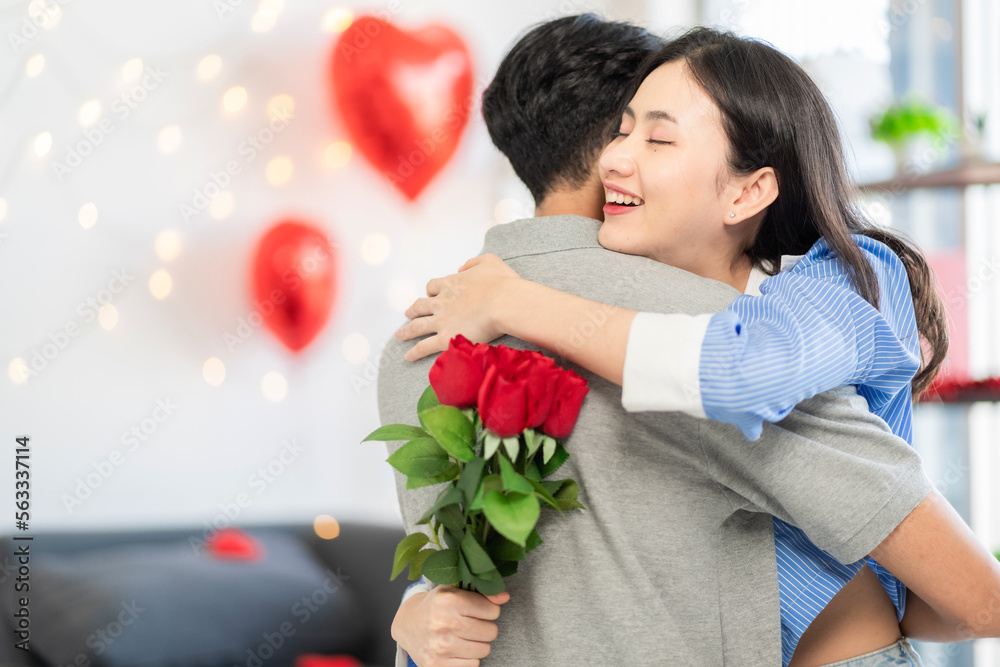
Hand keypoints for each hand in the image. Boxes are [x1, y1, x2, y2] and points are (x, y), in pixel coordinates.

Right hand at [391, 585, 510, 666]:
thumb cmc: (434, 605)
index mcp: (448, 601)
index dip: (490, 610)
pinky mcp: (437, 665)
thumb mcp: (454, 590)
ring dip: (478, 643)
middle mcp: (444, 624)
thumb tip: (504, 597)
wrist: (406, 624)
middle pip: (491, 631)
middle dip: (486, 627)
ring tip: (465, 635)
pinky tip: (458, 647)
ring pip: (484, 649)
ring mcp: (440, 647)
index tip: (480, 609)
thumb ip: (482, 592)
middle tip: (472, 623)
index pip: (492, 610)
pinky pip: (473, 665)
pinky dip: (469, 657)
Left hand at [396, 254, 520, 361]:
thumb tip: (462, 268)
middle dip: (413, 310)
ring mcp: (441, 321)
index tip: (431, 295)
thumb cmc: (502, 283)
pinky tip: (408, 356)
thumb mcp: (489, 261)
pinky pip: (424, 347)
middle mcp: (441, 302)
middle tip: (408, 313)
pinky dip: (415, 352)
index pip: (433, 287)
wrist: (504, 303)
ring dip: (407, 331)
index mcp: (451, 284)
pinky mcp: (445, 339)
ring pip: (417, 326)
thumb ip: (473, 263)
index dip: (431, 291)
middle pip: (420, 306)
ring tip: (400, 335)